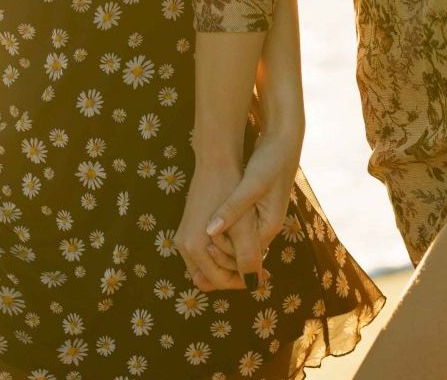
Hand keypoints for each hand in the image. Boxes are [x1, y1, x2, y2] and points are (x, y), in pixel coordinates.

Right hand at [178, 151, 248, 291]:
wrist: (216, 160)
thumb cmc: (230, 190)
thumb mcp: (243, 227)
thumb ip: (247, 257)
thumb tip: (255, 285)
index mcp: (194, 247)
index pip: (218, 281)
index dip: (242, 281)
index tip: (263, 276)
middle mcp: (183, 245)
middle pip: (209, 277)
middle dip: (234, 276)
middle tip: (259, 268)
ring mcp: (183, 236)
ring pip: (207, 266)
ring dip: (229, 265)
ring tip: (252, 255)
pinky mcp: (188, 227)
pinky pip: (205, 253)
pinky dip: (222, 254)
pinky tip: (241, 243)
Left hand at [205, 121, 300, 287]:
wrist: (284, 141)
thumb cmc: (270, 161)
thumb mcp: (252, 185)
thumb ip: (232, 210)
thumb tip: (210, 232)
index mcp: (269, 227)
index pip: (246, 257)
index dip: (225, 258)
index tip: (203, 249)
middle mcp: (267, 228)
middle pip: (242, 255)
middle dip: (222, 256)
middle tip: (198, 248)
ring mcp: (262, 220)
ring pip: (239, 244)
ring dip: (221, 245)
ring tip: (200, 240)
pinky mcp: (256, 210)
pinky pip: (239, 230)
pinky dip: (225, 231)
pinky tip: (209, 225)